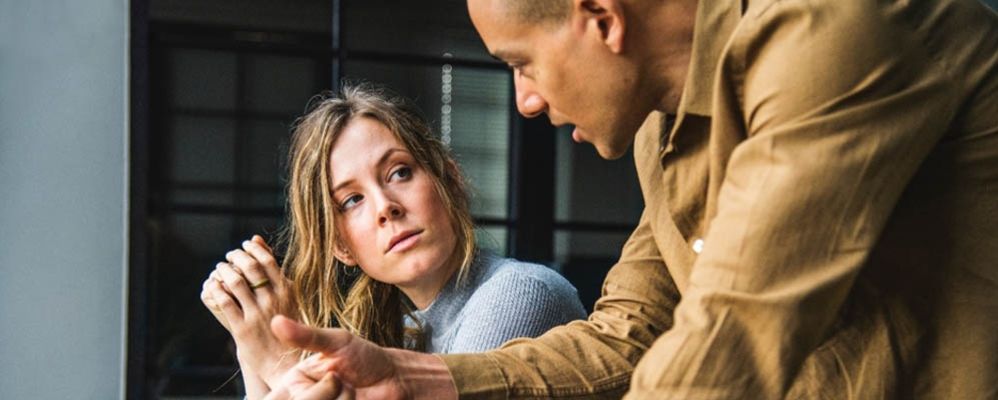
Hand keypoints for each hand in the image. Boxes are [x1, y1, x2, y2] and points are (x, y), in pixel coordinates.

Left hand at [199, 235, 299, 386]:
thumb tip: (256, 239)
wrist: (283, 361)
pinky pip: (225, 302)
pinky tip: (213, 285)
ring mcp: (257, 315)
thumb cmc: (285, 325)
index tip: (244, 245)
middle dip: (236, 257)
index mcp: (287, 292)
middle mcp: (273, 301)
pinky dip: (216, 290)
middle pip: (250, 268)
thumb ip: (272, 269)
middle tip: (229, 255)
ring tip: (220, 268)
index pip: (268, 260)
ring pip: (236, 283)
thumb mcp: (286, 296)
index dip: (253, 249)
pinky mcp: (242, 329)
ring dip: (223, 271)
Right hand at [268, 316, 456, 399]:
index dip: (285, 395)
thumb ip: (307, 336)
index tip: (320, 378)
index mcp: (293, 382)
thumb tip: (276, 321)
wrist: (394, 378)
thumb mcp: (337, 342)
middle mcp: (301, 399)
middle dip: (323, 392)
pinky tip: (356, 399)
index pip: (273, 398)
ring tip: (349, 389)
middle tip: (339, 379)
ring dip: (341, 399)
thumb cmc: (364, 357)